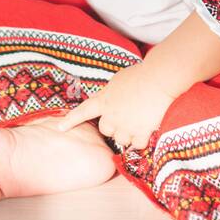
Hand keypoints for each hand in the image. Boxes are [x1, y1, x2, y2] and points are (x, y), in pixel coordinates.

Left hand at [55, 62, 178, 150]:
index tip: (60, 128)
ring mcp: (125, 126)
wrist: (159, 79)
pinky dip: (142, 139)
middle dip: (114, 126)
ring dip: (129, 134)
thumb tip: (107, 102)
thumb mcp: (117, 81)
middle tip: (127, 117)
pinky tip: (148, 129)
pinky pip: (137, 144)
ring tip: (141, 120)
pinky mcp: (140, 133)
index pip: (83, 111)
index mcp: (104, 100)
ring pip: (122, 139)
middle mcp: (111, 116)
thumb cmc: (141, 75)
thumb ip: (109, 95)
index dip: (71, 120)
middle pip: (106, 130)